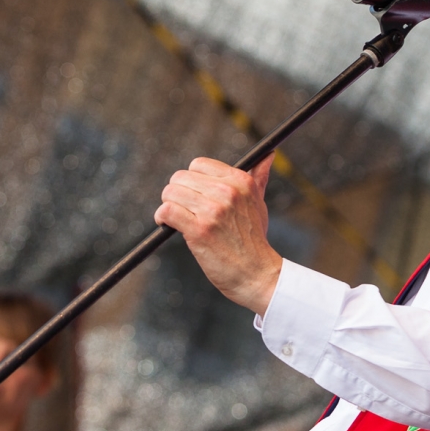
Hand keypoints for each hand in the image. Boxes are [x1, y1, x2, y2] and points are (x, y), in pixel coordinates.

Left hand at [155, 155, 282, 316]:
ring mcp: (213, 210)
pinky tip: (167, 225)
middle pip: (180, 177)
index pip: (199, 165)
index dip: (190, 180)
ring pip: (170, 193)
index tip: (191, 194)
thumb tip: (268, 155)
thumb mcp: (259, 204)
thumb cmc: (254, 241)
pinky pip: (167, 211)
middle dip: (176, 193)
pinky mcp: (199, 229)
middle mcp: (227, 191)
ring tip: (174, 219)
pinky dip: (161, 218)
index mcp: (241, 181)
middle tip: (181, 209)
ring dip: (167, 206)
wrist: (257, 275)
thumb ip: (258, 178)